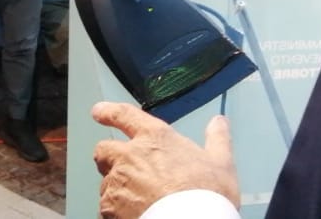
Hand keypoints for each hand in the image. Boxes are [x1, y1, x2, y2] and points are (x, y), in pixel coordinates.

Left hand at [92, 102, 237, 218]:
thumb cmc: (206, 195)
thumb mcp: (221, 163)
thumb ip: (217, 139)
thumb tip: (219, 123)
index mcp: (155, 138)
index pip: (123, 115)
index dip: (108, 111)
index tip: (99, 111)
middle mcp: (130, 156)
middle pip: (104, 149)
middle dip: (108, 156)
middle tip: (121, 167)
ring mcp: (118, 183)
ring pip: (105, 181)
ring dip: (115, 187)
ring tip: (136, 198)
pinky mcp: (110, 208)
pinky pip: (105, 207)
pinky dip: (115, 210)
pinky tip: (131, 214)